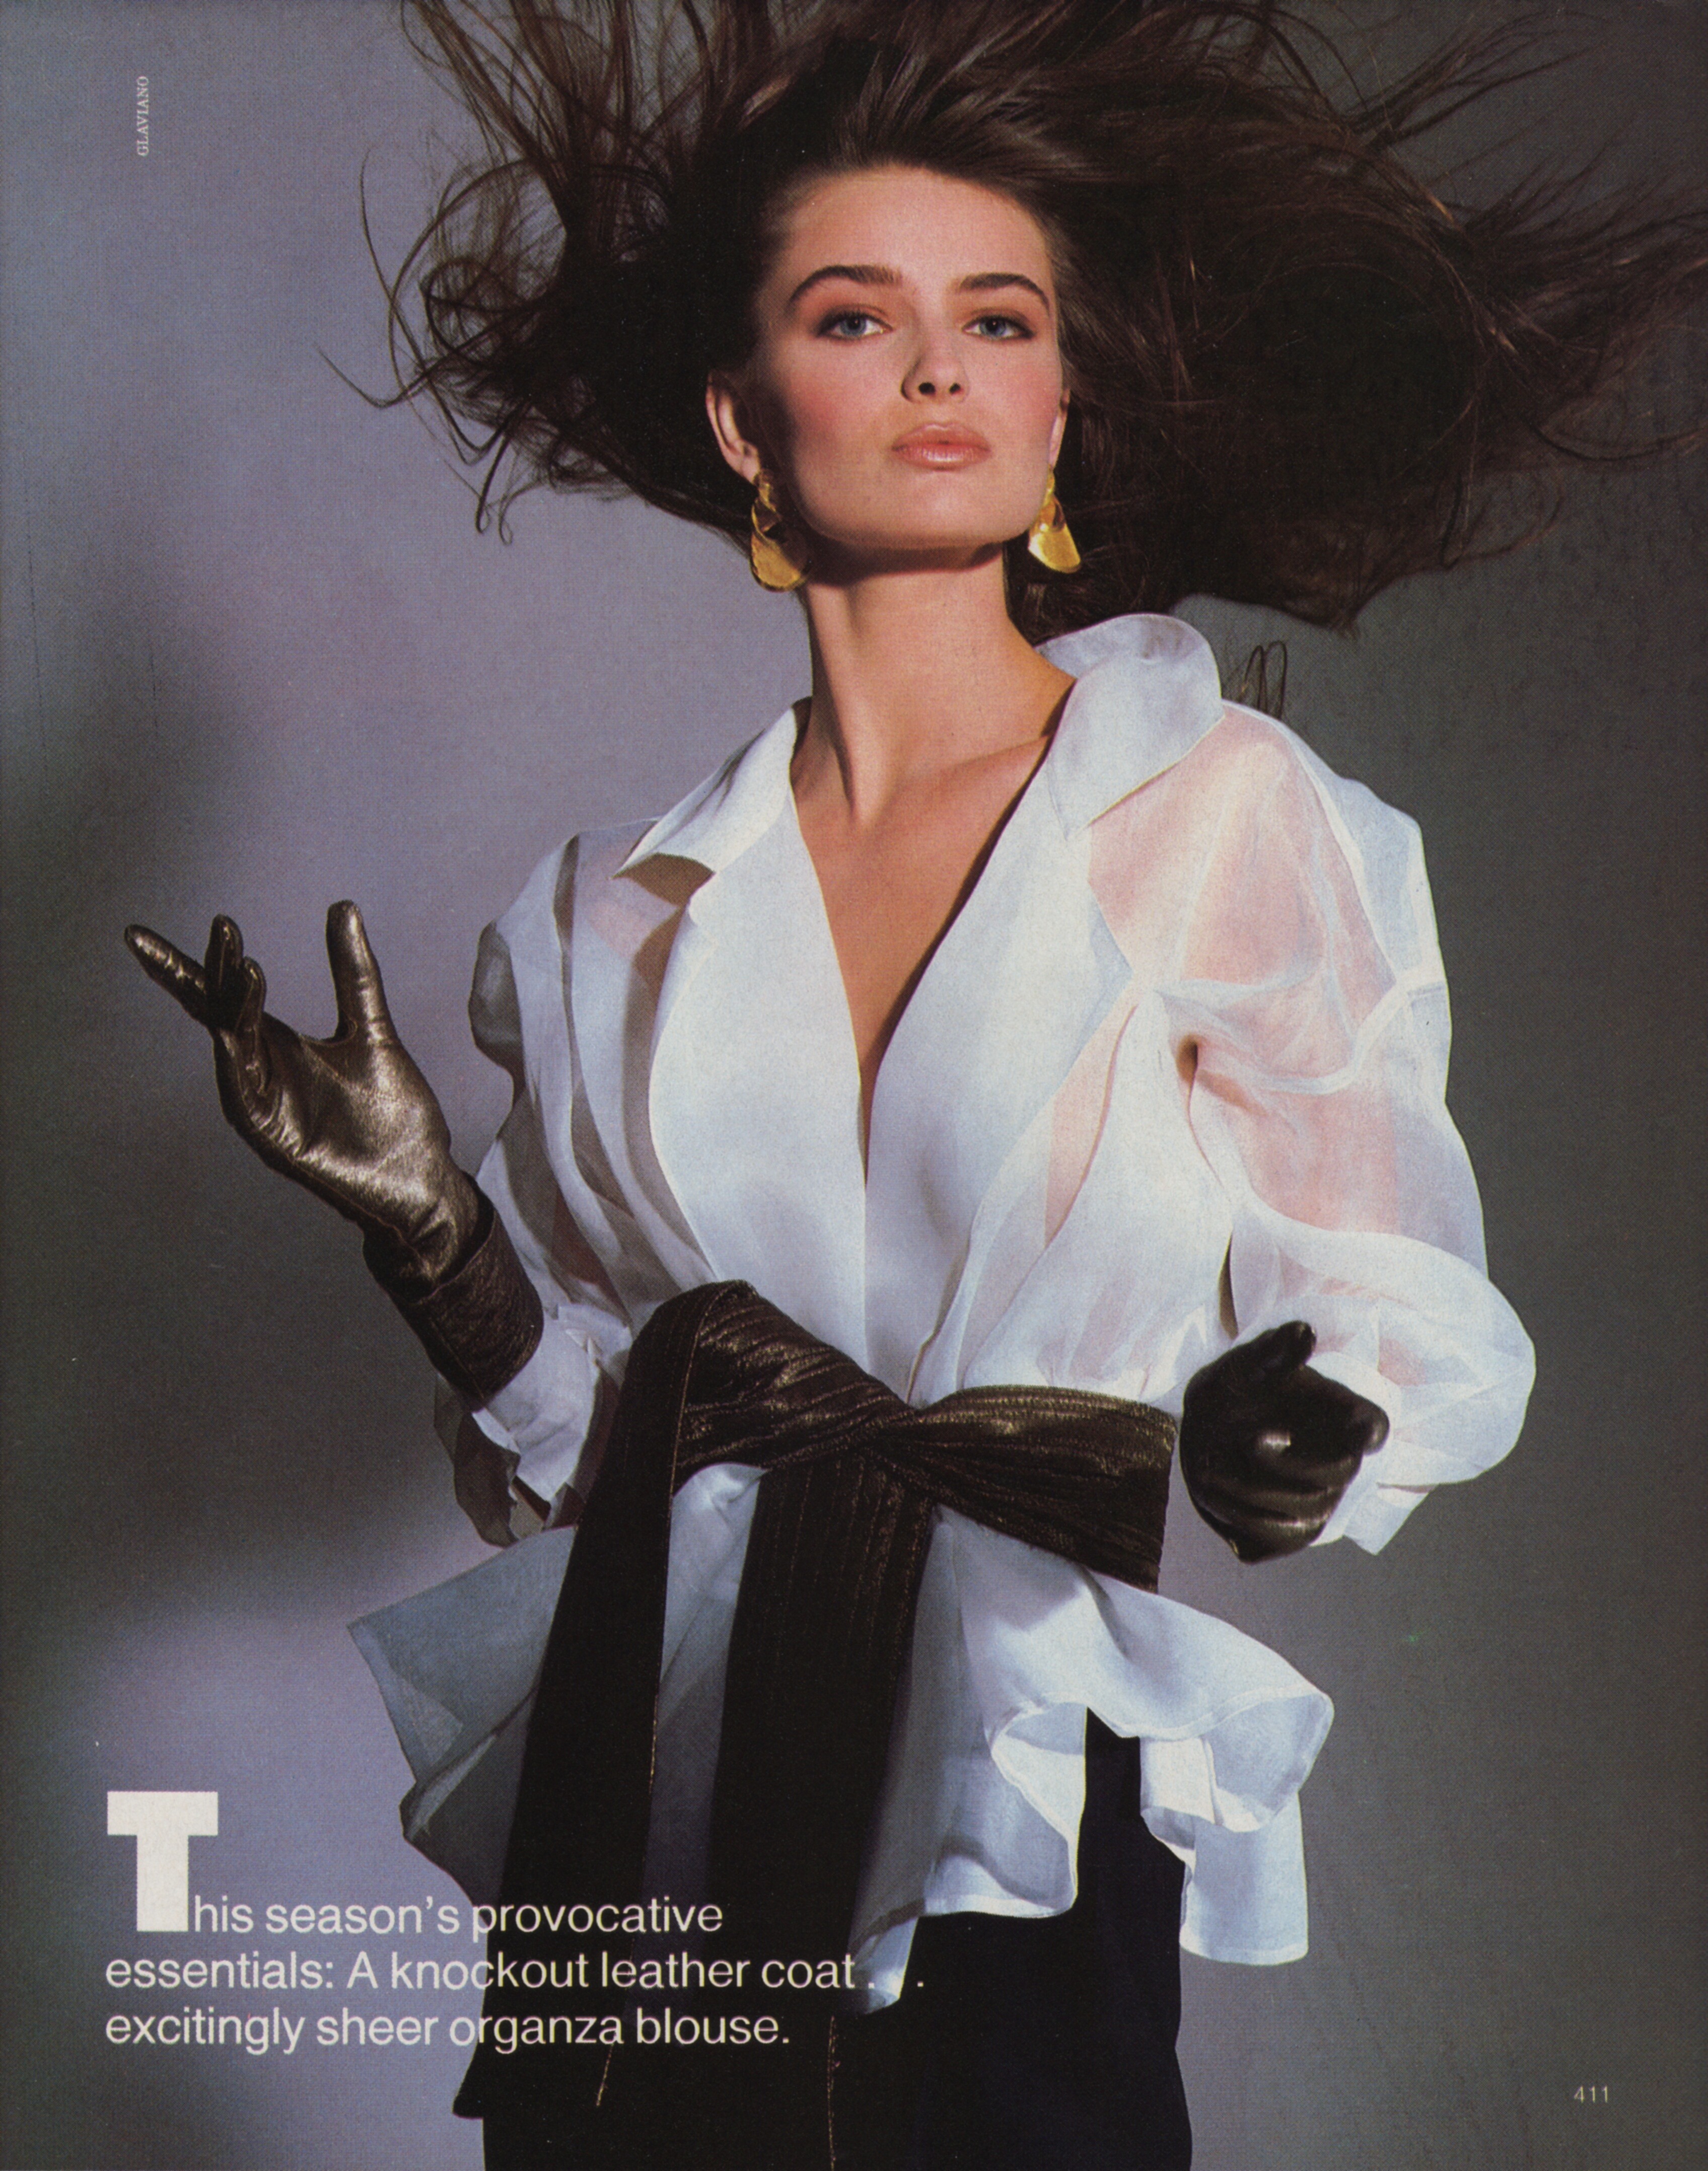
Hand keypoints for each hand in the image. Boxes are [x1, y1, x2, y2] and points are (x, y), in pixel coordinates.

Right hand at [125, 903, 480, 1288]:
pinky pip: (244, 1090)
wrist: (420, 1174)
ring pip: (231, 1045)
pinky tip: (236, 1027)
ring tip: (245, 961)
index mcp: (275, 1044)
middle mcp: (259, 1069)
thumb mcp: (371, 1028)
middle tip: (223, 925)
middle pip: (218, 1012)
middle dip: (215, 970)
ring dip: (232, 1005)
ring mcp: (261, 1102)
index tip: (138, 934)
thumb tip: (341, 905)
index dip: (183, 965)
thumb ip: (352, 973)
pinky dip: (239, 1057)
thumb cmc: (394, 1112)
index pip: (221, 995)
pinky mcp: (269, 1135)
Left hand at [1179, 1321, 1388, 1561]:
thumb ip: (1276, 1350)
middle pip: (1337, 1476)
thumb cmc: (1242, 1385)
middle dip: (1291, 1462)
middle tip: (1251, 1438)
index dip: (1369, 1430)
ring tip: (1212, 1469)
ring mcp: (1316, 1502)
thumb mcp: (1250, 1363)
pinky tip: (1215, 1494)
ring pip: (1303, 1517)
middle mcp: (1339, 1464)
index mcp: (1342, 1417)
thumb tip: (1304, 1332)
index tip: (1356, 1430)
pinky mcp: (1284, 1533)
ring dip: (1255, 1494)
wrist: (1210, 1421)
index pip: (1373, 1426)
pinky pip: (1273, 1542)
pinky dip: (1242, 1524)